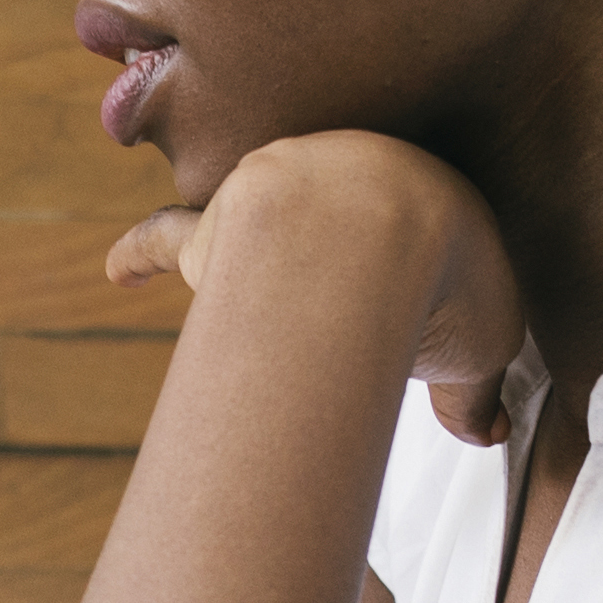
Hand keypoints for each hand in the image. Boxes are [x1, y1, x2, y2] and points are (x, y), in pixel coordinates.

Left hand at [104, 129, 530, 444]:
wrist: (378, 227)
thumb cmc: (448, 278)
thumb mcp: (485, 343)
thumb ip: (474, 389)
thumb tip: (483, 431)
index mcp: (423, 191)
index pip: (423, 234)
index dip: (426, 279)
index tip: (423, 312)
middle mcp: (345, 172)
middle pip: (337, 217)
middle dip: (341, 249)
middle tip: (338, 293)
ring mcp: (277, 191)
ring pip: (258, 223)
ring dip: (254, 255)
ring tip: (247, 294)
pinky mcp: (218, 227)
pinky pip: (169, 236)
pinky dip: (141, 252)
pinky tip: (118, 271)